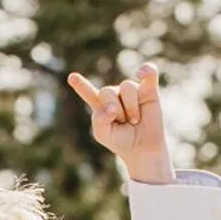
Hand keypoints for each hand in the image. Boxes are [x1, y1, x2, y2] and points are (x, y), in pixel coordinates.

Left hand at [66, 61, 174, 180]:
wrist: (144, 148)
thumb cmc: (122, 141)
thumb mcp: (103, 135)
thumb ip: (99, 120)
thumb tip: (111, 106)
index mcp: (101, 105)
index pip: (89, 93)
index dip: (81, 86)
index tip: (72, 78)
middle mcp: (115, 94)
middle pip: (107, 91)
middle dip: (115, 110)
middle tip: (123, 123)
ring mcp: (132, 90)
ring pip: (127, 87)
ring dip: (131, 108)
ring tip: (134, 120)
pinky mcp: (149, 89)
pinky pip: (149, 72)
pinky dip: (147, 71)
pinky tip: (142, 73)